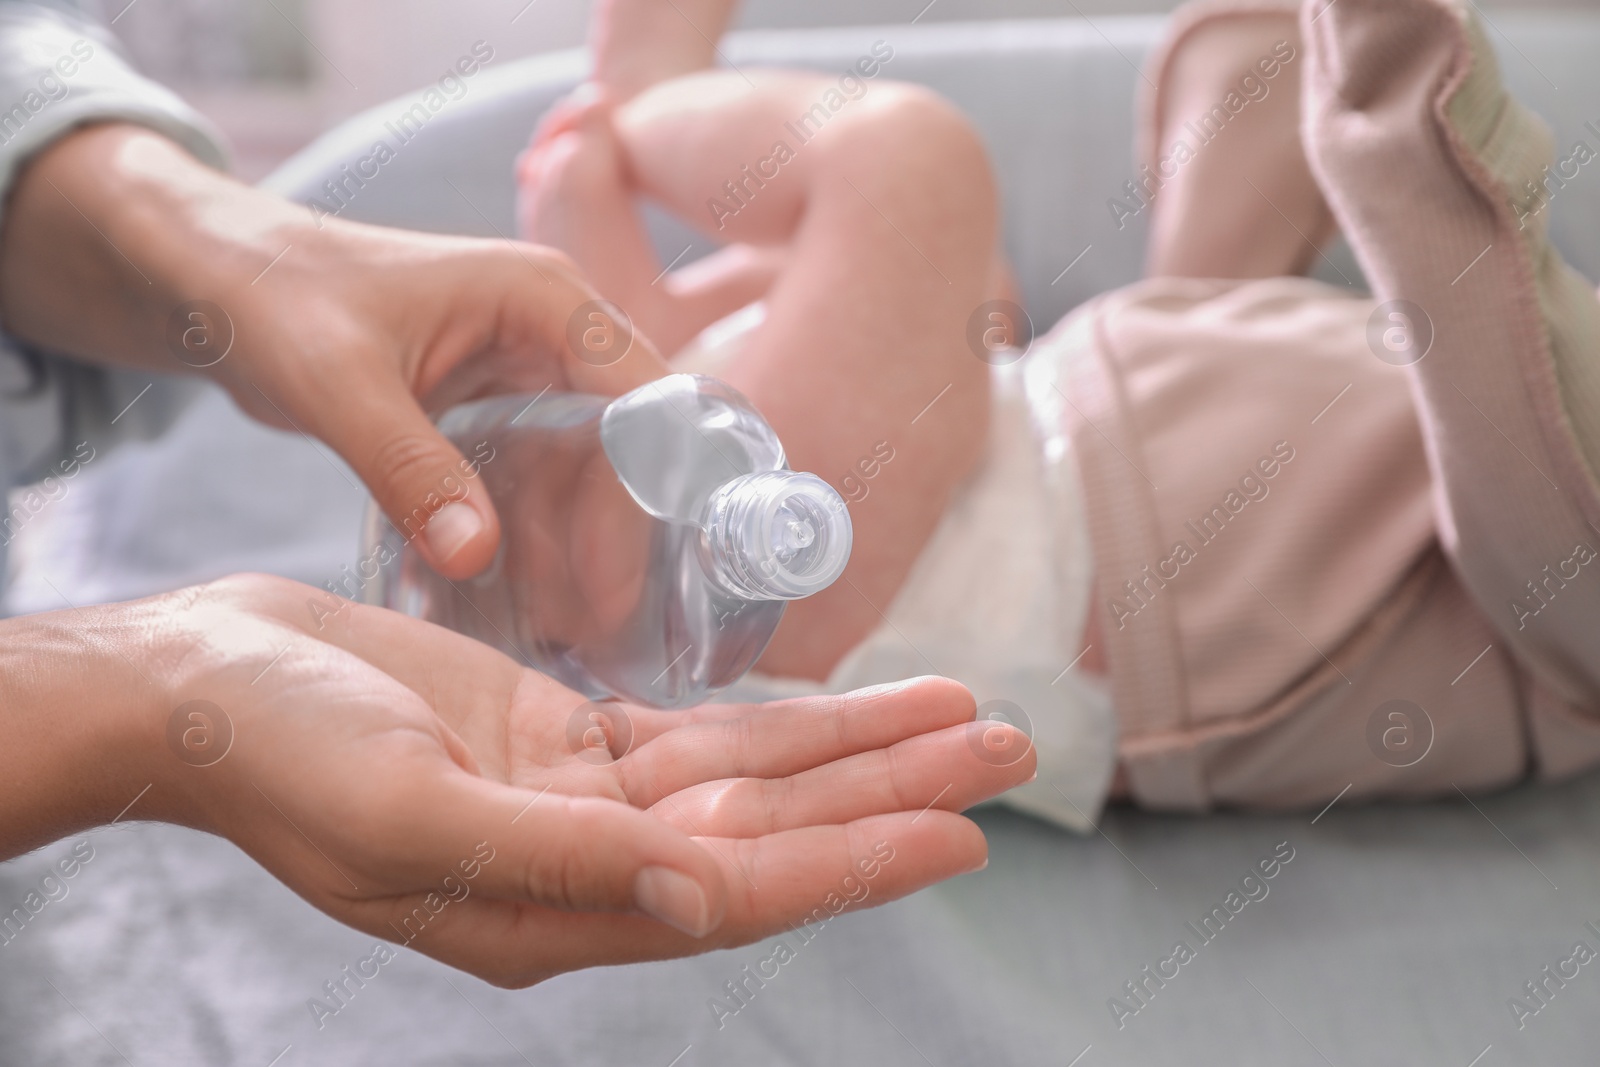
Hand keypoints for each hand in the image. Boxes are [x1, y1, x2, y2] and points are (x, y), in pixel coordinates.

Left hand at [0, 123, 669, 580]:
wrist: (214, 279)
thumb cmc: (272, 296)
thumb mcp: (338, 384)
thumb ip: (409, 468)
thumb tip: (478, 556)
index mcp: (545, 300)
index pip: (645, 397)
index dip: (656, 484)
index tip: (641, 574)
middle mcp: (553, 334)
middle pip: (624, 447)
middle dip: (618, 535)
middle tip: (598, 623)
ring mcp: (526, 373)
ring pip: (584, 473)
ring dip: (576, 546)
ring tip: (564, 628)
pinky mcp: (493, 411)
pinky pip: (535, 482)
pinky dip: (529, 536)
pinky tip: (518, 597)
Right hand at [0, 574, 1032, 985]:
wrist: (205, 685)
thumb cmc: (283, 756)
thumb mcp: (412, 814)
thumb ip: (564, 861)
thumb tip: (705, 898)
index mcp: (554, 909)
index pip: (743, 891)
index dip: (856, 860)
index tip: (962, 833)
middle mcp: (588, 864)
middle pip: (777, 831)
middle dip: (894, 790)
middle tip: (1007, 747)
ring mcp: (582, 799)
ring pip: (753, 775)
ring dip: (856, 743)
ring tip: (960, 710)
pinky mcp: (565, 736)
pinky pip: (698, 732)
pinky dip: (777, 717)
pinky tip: (843, 706)